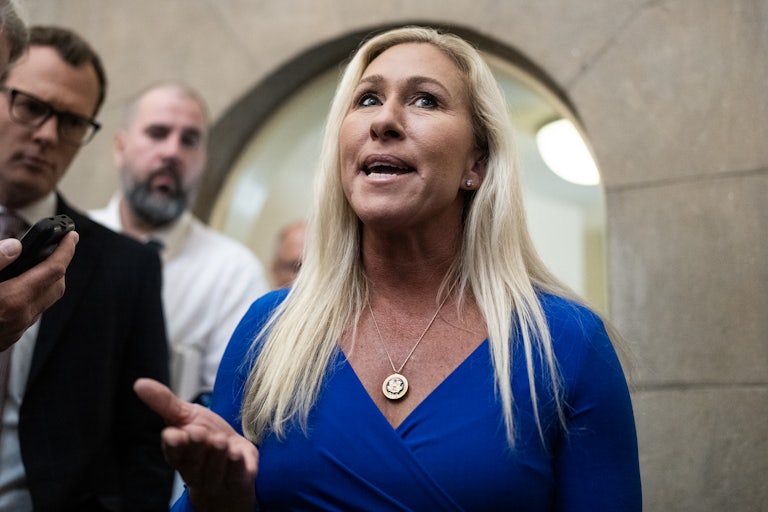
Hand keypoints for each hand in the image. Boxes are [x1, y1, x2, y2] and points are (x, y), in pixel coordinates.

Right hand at [0, 231, 77, 349]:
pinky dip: (33, 295)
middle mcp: (20, 318)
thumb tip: (16, 247)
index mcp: (13, 300)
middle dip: (60, 265)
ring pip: (44, 302)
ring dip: (47, 281)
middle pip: (56, 286)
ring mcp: (14, 331)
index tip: (72, 235)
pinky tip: (18, 286)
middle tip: (56, 246)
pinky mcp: (7, 338)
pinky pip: (31, 313)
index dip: (66, 250)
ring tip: (38, 263)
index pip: (53, 270)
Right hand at [134, 378, 257, 511]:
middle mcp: (195, 469)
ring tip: (221, 440)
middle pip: (193, 461)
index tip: (172, 434)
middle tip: (198, 432)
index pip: (173, 451)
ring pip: (214, 469)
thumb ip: (164, 402)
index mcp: (179, 453)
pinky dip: (236, 465)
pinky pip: (236, 476)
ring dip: (217, 454)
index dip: (173, 444)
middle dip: (195, 446)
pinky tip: (237, 453)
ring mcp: (216, 478)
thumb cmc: (206, 435)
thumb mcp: (186, 415)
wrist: (235, 457)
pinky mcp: (237, 480)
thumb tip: (139, 383)